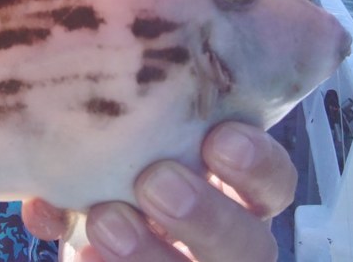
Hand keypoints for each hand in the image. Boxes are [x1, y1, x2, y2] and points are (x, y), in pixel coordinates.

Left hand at [22, 122, 295, 260]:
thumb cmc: (123, 161)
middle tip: (155, 181)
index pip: (274, 183)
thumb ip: (122, 120)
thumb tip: (78, 105)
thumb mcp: (132, 137)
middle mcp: (224, 241)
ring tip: (105, 220)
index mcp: (233, 191)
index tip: (219, 137)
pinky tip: (83, 252)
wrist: (92, 220)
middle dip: (206, 216)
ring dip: (149, 253)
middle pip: (251, 246)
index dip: (257, 166)